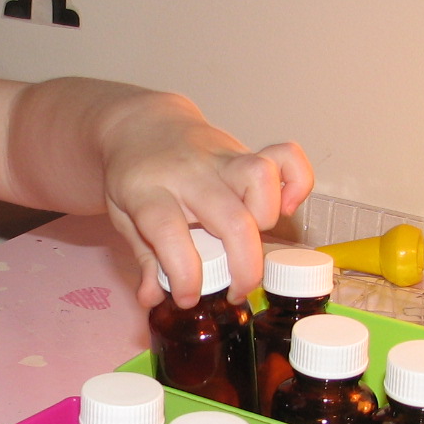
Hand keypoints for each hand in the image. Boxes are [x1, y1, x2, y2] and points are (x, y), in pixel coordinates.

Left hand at [99, 96, 311, 307]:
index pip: (168, 232)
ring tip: (252, 242)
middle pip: (231, 218)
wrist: (143, 124)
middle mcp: (189, 173)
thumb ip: (144, 258)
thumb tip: (153, 299)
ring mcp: (221, 158)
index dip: (184, 274)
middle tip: (236, 290)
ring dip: (267, 220)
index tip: (188, 298)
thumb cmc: (136, 177)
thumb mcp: (124, 218)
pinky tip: (287, 208)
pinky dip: (298, 182)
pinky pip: (286, 156)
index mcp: (149, 191)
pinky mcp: (246, 150)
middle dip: (244, 267)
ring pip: (261, 179)